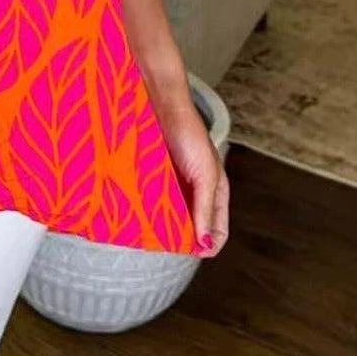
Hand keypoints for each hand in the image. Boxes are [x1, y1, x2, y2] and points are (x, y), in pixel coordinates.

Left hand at [159, 103, 229, 258]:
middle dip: (182, 236)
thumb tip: (205, 243)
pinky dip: (148, 208)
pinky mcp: (156, 176)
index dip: (207, 245)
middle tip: (166, 241)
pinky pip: (153, 199)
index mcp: (216, 192)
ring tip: (150, 228)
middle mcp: (196, 191)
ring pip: (172, 215)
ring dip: (163, 223)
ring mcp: (175, 184)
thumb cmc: (190, 135)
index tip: (189, 251)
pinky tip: (139, 211)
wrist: (162, 104)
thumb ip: (205, 208)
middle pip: (193, 226)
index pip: (217, 231)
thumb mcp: (204, 174)